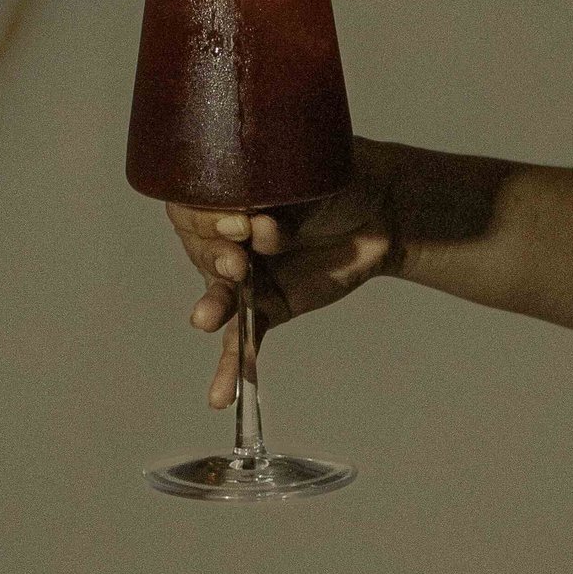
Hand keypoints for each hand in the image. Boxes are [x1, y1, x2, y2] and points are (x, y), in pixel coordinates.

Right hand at [167, 145, 401, 408]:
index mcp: (227, 191)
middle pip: (203, 250)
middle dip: (215, 256)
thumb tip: (260, 228)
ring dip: (213, 306)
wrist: (379, 209)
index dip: (207, 218)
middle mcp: (228, 234)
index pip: (193, 206)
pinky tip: (220, 394)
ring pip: (220, 294)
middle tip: (239, 260)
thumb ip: (278, 205)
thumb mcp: (303, 179)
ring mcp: (248, 274)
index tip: (239, 221)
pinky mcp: (271, 306)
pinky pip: (245, 338)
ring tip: (206, 318)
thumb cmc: (335, 181)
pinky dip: (233, 366)